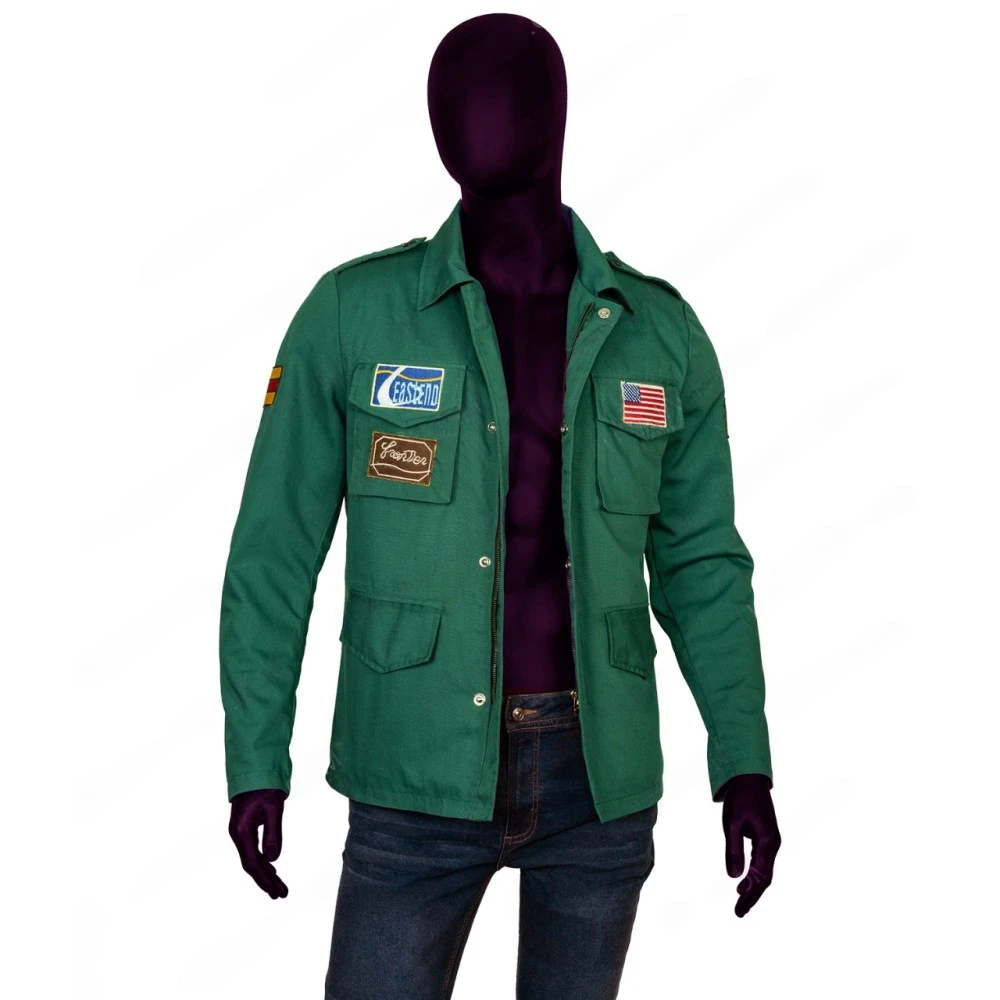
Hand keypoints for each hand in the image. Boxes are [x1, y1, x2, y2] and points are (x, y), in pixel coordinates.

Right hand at [228, 789, 288, 898]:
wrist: (254, 769)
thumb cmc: (265, 787)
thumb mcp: (274, 809)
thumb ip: (273, 834)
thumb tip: (273, 860)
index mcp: (242, 832)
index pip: (254, 864)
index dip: (265, 880)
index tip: (278, 892)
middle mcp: (237, 834)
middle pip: (251, 865)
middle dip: (266, 881)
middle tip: (281, 894)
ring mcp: (239, 831)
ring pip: (251, 858)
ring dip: (265, 873)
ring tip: (278, 886)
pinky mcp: (244, 827)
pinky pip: (252, 850)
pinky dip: (262, 861)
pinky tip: (271, 867)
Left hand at [720, 774, 779, 916]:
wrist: (750, 779)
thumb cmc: (740, 799)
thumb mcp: (732, 824)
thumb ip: (733, 850)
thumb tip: (733, 877)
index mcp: (768, 842)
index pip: (760, 875)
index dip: (750, 891)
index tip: (738, 903)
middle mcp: (773, 845)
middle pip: (765, 878)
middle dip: (752, 897)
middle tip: (738, 913)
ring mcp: (772, 842)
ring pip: (765, 872)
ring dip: (754, 889)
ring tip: (740, 904)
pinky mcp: (767, 839)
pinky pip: (763, 863)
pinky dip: (755, 877)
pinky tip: (745, 884)